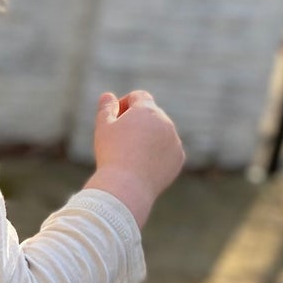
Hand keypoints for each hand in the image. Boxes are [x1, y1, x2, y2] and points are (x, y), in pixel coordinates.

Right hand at [84, 90, 185, 229]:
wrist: (127, 186)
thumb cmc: (111, 154)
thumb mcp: (103, 128)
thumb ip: (106, 108)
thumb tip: (108, 96)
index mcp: (147, 110)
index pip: (138, 97)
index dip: (125, 104)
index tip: (115, 118)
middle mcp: (165, 122)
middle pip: (151, 114)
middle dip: (137, 121)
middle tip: (120, 139)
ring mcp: (174, 140)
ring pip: (160, 133)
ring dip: (148, 137)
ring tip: (130, 154)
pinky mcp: (178, 158)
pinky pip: (168, 151)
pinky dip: (157, 154)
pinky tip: (142, 165)